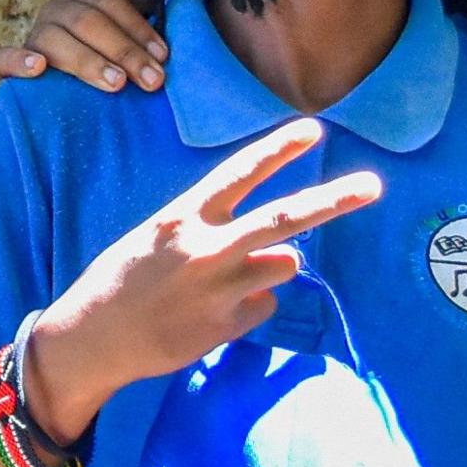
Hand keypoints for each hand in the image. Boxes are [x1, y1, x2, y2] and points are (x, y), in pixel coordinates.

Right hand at [0, 0, 167, 92]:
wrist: (74, 83)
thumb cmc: (109, 46)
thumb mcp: (128, 15)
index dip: (136, 25)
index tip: (161, 55)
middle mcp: (54, 7)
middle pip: (86, 21)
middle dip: (123, 51)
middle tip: (151, 80)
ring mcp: (32, 34)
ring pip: (53, 40)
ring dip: (87, 62)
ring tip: (116, 84)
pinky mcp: (9, 63)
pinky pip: (5, 57)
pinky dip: (20, 61)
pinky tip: (39, 69)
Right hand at [25, 119, 381, 439]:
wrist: (94, 335)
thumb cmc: (124, 280)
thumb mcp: (158, 238)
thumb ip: (210, 231)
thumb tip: (274, 248)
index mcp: (183, 216)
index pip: (238, 174)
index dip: (278, 150)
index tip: (314, 131)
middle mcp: (207, 248)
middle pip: (283, 220)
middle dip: (332, 201)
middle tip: (373, 186)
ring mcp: (220, 289)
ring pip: (283, 265)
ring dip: (271, 268)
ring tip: (228, 280)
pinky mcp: (226, 326)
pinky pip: (263, 307)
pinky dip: (248, 307)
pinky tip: (211, 314)